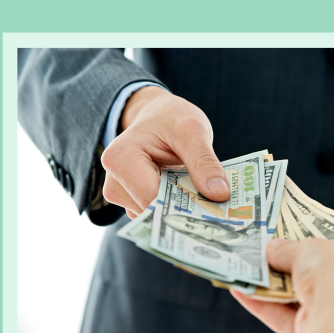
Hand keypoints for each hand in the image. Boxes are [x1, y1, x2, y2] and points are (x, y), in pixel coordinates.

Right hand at [100, 86, 229, 218]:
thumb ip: (205, 162)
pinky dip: (173, 207)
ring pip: (154, 216)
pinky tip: (186, 194)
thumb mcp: (193, 131)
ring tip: (196, 190)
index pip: (151, 197)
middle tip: (211, 203)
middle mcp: (114, 180)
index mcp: (121, 158)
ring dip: (178, 209)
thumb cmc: (171, 118)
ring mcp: (120, 193)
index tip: (212, 208)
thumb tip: (219, 194)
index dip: (182, 205)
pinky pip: (154, 214)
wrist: (159, 116)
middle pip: (151, 210)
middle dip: (182, 209)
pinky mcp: (130, 201)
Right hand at [232, 238, 333, 332]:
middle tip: (269, 257)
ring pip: (304, 303)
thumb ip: (291, 250)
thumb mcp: (313, 249)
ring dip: (274, 288)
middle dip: (294, 272)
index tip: (304, 242)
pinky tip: (241, 292)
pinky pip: (288, 321)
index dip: (329, 250)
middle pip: (326, 282)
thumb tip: (272, 249)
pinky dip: (264, 307)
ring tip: (247, 270)